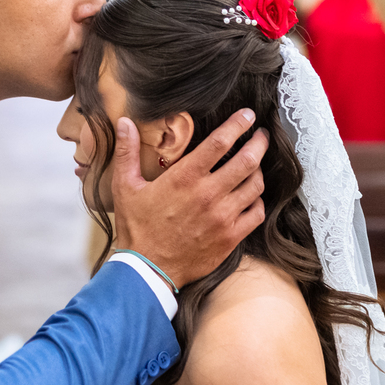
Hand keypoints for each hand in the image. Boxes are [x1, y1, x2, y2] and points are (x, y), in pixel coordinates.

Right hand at [111, 110, 267, 288]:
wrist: (147, 270)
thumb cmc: (137, 227)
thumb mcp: (125, 186)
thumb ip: (127, 151)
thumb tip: (124, 122)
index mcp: (185, 178)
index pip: (220, 142)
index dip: (238, 124)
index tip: (247, 115)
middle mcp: (208, 194)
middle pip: (247, 160)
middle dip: (258, 142)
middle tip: (260, 135)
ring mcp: (223, 217)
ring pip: (255, 185)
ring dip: (258, 171)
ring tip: (254, 164)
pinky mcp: (230, 237)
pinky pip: (256, 213)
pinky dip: (257, 201)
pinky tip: (250, 196)